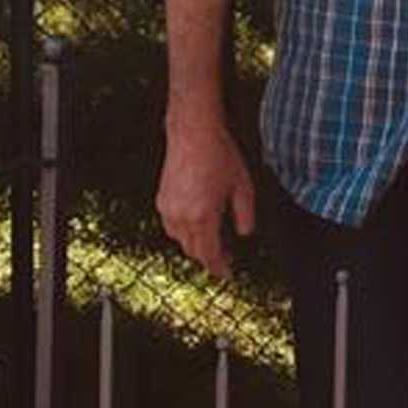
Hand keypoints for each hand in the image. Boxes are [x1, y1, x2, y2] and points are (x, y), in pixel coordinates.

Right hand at [158, 112, 259, 276]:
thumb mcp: (243, 187)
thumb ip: (246, 216)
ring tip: (211, 241)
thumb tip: (244, 234)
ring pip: (180, 240)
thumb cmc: (219, 156)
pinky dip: (183, 232)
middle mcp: (182, 216)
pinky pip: (172, 226)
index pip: (210, 254)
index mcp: (203, 216)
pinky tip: (195, 225)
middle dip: (209, 258)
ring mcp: (168, 208)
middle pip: (194, 251)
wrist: (193, 133)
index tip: (228, 274)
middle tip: (225, 257)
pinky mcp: (161, 199)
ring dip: (195, 246)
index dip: (220, 268)